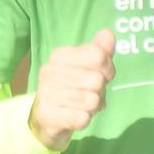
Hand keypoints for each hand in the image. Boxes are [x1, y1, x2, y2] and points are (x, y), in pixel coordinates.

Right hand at [30, 30, 116, 151]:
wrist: (46, 119)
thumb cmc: (72, 89)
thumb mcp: (87, 67)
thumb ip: (99, 50)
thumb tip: (108, 33)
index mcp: (59, 55)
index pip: (98, 56)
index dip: (108, 69)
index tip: (101, 76)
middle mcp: (49, 71)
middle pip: (97, 81)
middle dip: (100, 92)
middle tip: (88, 94)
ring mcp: (46, 93)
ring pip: (92, 101)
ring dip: (92, 107)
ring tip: (81, 106)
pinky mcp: (48, 116)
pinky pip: (82, 118)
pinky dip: (84, 120)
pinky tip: (74, 117)